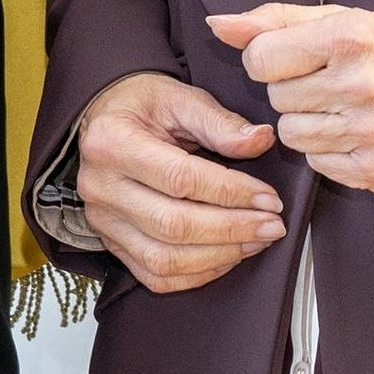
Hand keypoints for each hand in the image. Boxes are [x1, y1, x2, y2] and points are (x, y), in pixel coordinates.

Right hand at [72, 71, 287, 293]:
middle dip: (232, 230)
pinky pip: (155, 275)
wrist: (104, 120)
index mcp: (113, 142)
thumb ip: (220, 123)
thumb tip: (259, 141)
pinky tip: (226, 256)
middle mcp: (101, 186)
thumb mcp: (180, 98)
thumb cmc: (142, 107)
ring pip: (164, 259)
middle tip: (273, 225)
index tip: (269, 198)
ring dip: (219, 256)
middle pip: (173, 226)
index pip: (180, 178)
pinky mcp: (112, 242)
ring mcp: (103, 220)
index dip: (232, 193)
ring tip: (256, 240)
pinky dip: (197, 274)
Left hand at [206, 3, 373, 192]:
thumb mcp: (337, 20)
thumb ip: (272, 20)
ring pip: (290, 134)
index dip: (270, 58)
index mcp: (349, 38)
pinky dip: (328, 151)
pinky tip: (355, 132)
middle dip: (293, 89)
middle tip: (329, 82)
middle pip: (276, 98)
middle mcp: (362, 85)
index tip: (295, 57)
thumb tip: (217, 25)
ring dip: (307, 122)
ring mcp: (370, 132)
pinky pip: (316, 164)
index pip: (261, 58)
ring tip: (341, 107)